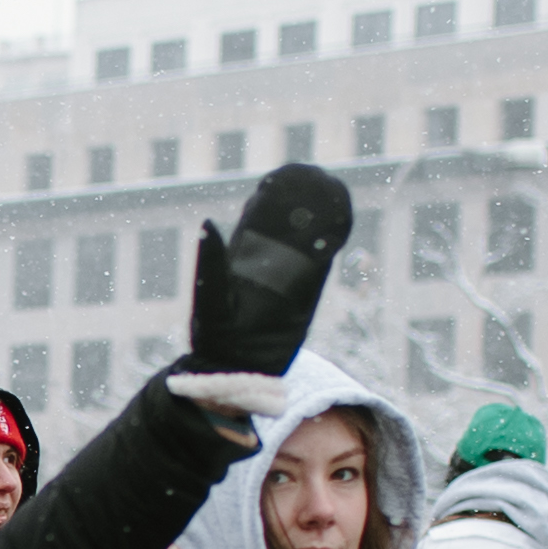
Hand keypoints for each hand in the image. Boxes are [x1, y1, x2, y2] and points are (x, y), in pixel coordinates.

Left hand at [182, 165, 352, 378]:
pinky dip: (330, 244)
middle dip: (298, 204)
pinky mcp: (305, 297)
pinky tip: (339, 225)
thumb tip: (208, 221)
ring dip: (318, 221)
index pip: (256, 223)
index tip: (280, 178)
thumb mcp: (210, 296)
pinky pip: (320, 266)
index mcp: (239, 261)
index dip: (268, 201)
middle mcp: (265, 267)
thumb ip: (212, 261)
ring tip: (330, 191)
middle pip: (284, 229)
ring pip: (305, 243)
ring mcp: (287, 281)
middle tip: (312, 176)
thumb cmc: (216, 337)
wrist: (237, 372)